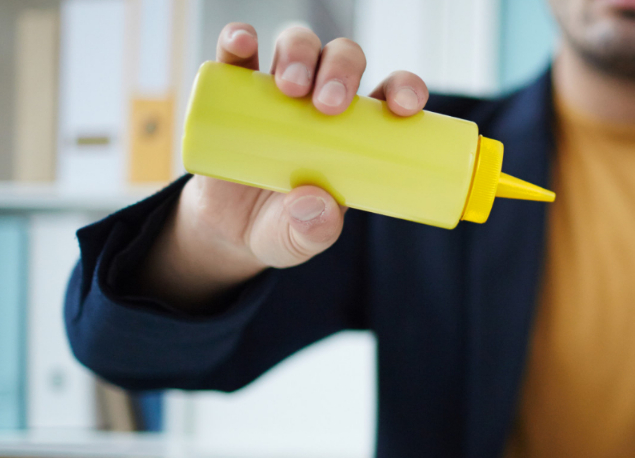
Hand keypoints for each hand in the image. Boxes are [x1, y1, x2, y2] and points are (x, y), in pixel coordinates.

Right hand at [137, 23, 430, 310]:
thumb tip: (316, 203)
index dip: (404, 88)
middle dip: (343, 70)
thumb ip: (315, 231)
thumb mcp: (304, 240)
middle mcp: (323, 97)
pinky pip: (236, 52)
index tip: (403, 107)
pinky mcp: (235, 88)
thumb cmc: (286, 226)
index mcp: (360, 128)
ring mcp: (279, 88)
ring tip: (290, 88)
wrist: (230, 231)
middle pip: (343, 59)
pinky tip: (242, 44)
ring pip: (298, 45)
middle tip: (329, 105)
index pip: (391, 94)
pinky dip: (238, 40)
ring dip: (300, 54)